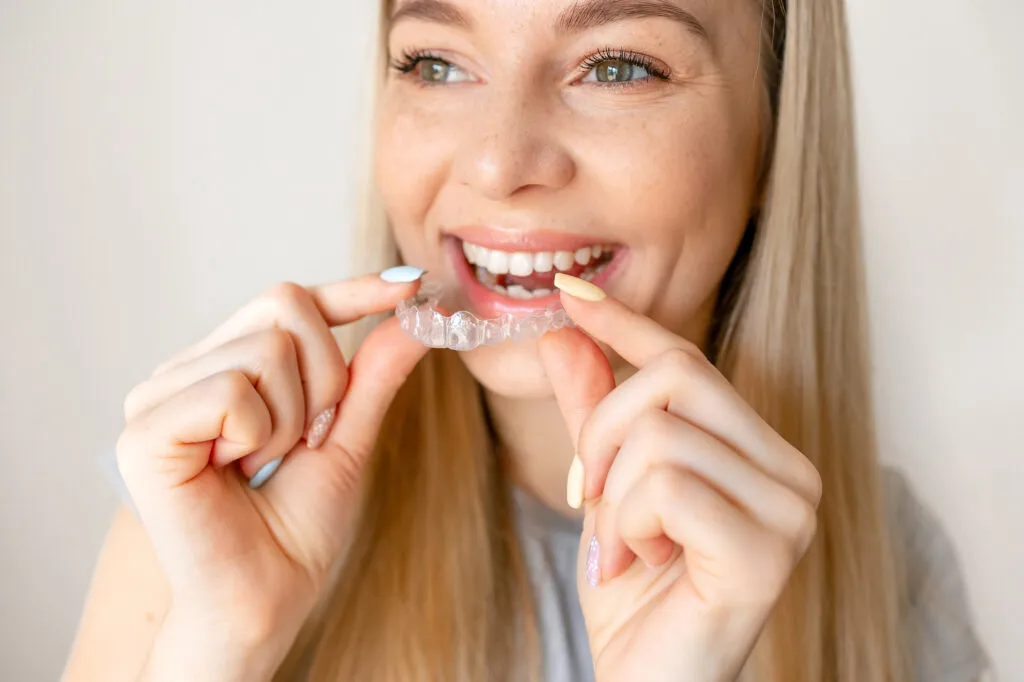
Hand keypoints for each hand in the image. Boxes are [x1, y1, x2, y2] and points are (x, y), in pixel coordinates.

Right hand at [116, 272, 427, 678]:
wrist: (266, 599)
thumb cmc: (297, 531)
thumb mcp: (349, 440)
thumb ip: (373, 377)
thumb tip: (414, 315)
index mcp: (230, 367)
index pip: (292, 300)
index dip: (352, 289)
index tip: (409, 285)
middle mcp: (190, 369)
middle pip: (285, 302)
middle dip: (325, 377)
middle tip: (303, 440)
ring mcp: (160, 394)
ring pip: (267, 347)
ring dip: (293, 418)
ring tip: (262, 464)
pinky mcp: (146, 428)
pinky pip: (233, 390)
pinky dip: (257, 435)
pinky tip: (234, 471)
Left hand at [539, 276, 821, 681]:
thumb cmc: (634, 595)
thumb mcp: (604, 491)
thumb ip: (593, 414)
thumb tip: (565, 335)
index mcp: (757, 452)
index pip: (686, 361)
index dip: (626, 323)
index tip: (569, 293)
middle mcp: (790, 471)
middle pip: (672, 379)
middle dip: (602, 431)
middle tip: (588, 496)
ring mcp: (789, 510)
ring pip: (659, 434)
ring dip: (611, 498)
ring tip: (620, 549)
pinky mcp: (768, 551)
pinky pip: (667, 487)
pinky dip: (626, 526)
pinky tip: (636, 567)